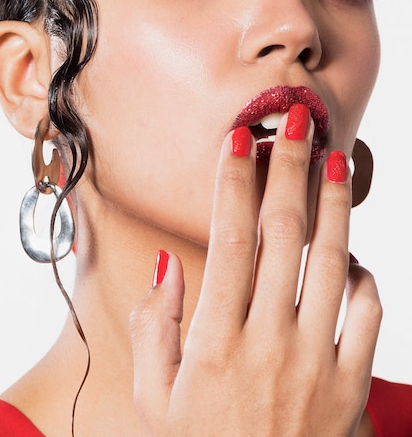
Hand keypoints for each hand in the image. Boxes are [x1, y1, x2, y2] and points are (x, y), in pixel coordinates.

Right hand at [130, 107, 381, 435]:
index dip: (234, 182)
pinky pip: (367, 314)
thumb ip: (155, 326)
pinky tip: (351, 253)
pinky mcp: (352, 384)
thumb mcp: (154, 397)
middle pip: (283, 234)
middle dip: (288, 169)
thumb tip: (168, 264)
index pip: (228, 239)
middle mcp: (268, 341)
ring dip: (332, 203)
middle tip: (297, 123)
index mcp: (214, 340)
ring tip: (334, 158)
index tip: (239, 140)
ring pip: (330, 261)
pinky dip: (363, 276)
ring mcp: (317, 361)